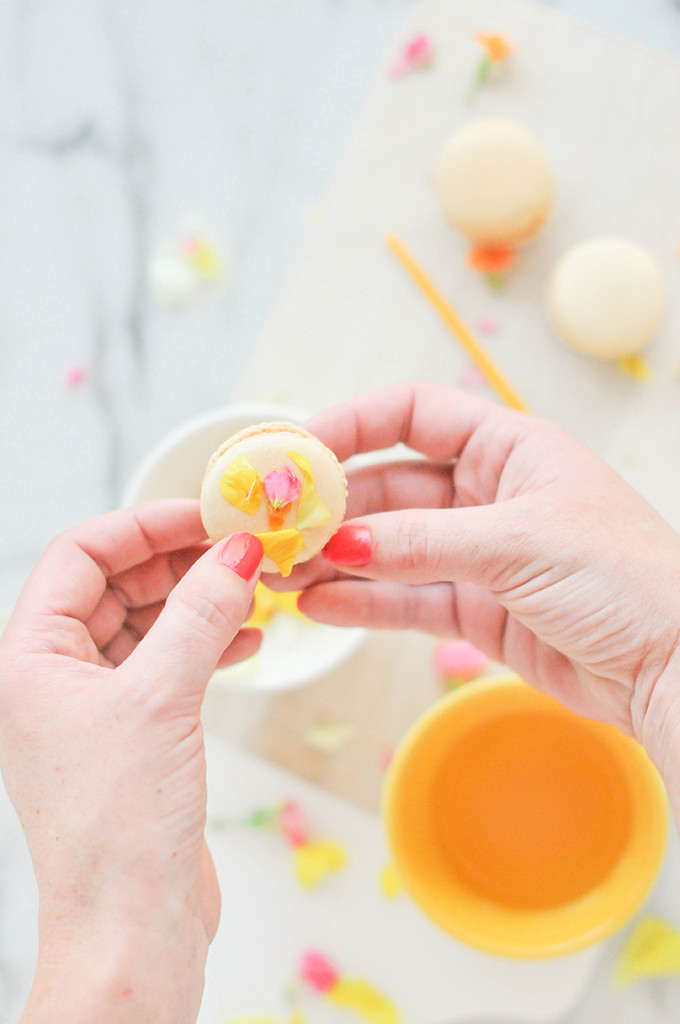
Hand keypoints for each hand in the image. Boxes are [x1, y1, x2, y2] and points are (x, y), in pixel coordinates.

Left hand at [0, 501, 262, 1023]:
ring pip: (145, 623)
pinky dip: (206, 645)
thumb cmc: (119, 821)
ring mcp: (93, 706)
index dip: (144, 525)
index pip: (80, 554)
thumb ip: (202, 613)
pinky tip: (248, 641)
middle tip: (242, 549)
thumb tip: (237, 551)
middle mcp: (53, 676)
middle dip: (179, 562)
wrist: (131, 926)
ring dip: (198, 602)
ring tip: (253, 590)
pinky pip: (167, 664)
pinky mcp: (132, 734)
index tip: (206, 516)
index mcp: (30, 657)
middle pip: (115, 584)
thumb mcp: (161, 697)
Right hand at [283, 383, 679, 787]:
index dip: (354, 424)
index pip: (415, 415)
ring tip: (283, 574)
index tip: (299, 449)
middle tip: (278, 529)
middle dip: (334, 508)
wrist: (674, 667)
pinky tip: (320, 606)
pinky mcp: (478, 610)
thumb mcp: (519, 544)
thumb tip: (339, 543)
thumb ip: (422, 542)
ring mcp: (480, 554)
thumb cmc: (623, 579)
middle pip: (391, 485)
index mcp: (510, 448)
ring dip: (337, 560)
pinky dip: (364, 603)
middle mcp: (490, 494)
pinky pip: (408, 599)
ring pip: (391, 548)